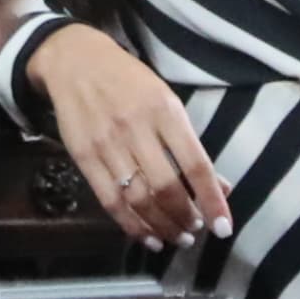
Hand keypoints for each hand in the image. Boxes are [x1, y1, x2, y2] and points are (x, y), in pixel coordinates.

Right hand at [26, 24, 230, 249]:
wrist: (75, 61)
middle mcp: (136, 128)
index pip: (195, 164)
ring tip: (178, 237)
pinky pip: (110, 201)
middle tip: (196, 231)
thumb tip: (220, 188)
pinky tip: (148, 237)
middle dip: (186, 217)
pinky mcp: (83, 158)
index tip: (224, 227)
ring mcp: (107, 145)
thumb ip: (190, 145)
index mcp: (165, 110)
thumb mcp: (167, 102)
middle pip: (166, 187)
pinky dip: (131, 225)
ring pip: (138, 199)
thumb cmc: (129, 82)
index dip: (211, 200)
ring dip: (162, 225)